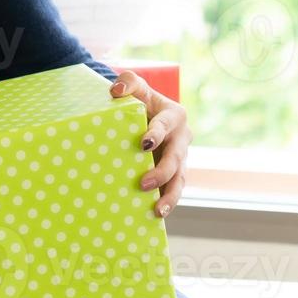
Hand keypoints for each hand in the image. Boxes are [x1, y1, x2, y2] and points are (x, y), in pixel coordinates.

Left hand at [110, 71, 191, 217]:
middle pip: (176, 158)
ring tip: (158, 210)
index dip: (156, 133)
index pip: (166, 125)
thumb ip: (127, 82)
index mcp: (175, 115)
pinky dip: (167, 203)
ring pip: (180, 180)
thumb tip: (116, 92)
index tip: (144, 144)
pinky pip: (173, 190)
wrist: (143, 115)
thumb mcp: (134, 86)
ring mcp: (180, 159)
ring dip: (170, 196)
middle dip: (161, 172)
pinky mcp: (174, 175)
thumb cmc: (138, 99)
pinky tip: (155, 216)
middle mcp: (181, 139)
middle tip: (143, 183)